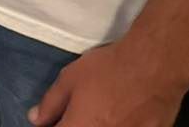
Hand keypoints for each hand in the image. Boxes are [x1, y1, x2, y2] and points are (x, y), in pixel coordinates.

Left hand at [29, 39, 188, 126]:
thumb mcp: (70, 78)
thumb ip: (51, 102)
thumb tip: (35, 119)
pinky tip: (120, 115)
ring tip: (102, 111)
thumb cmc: (108, 70)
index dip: (54, 125)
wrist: (153, 68)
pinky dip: (118, 124)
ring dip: (96, 124)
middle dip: (75, 124)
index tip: (57, 119)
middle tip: (81, 112)